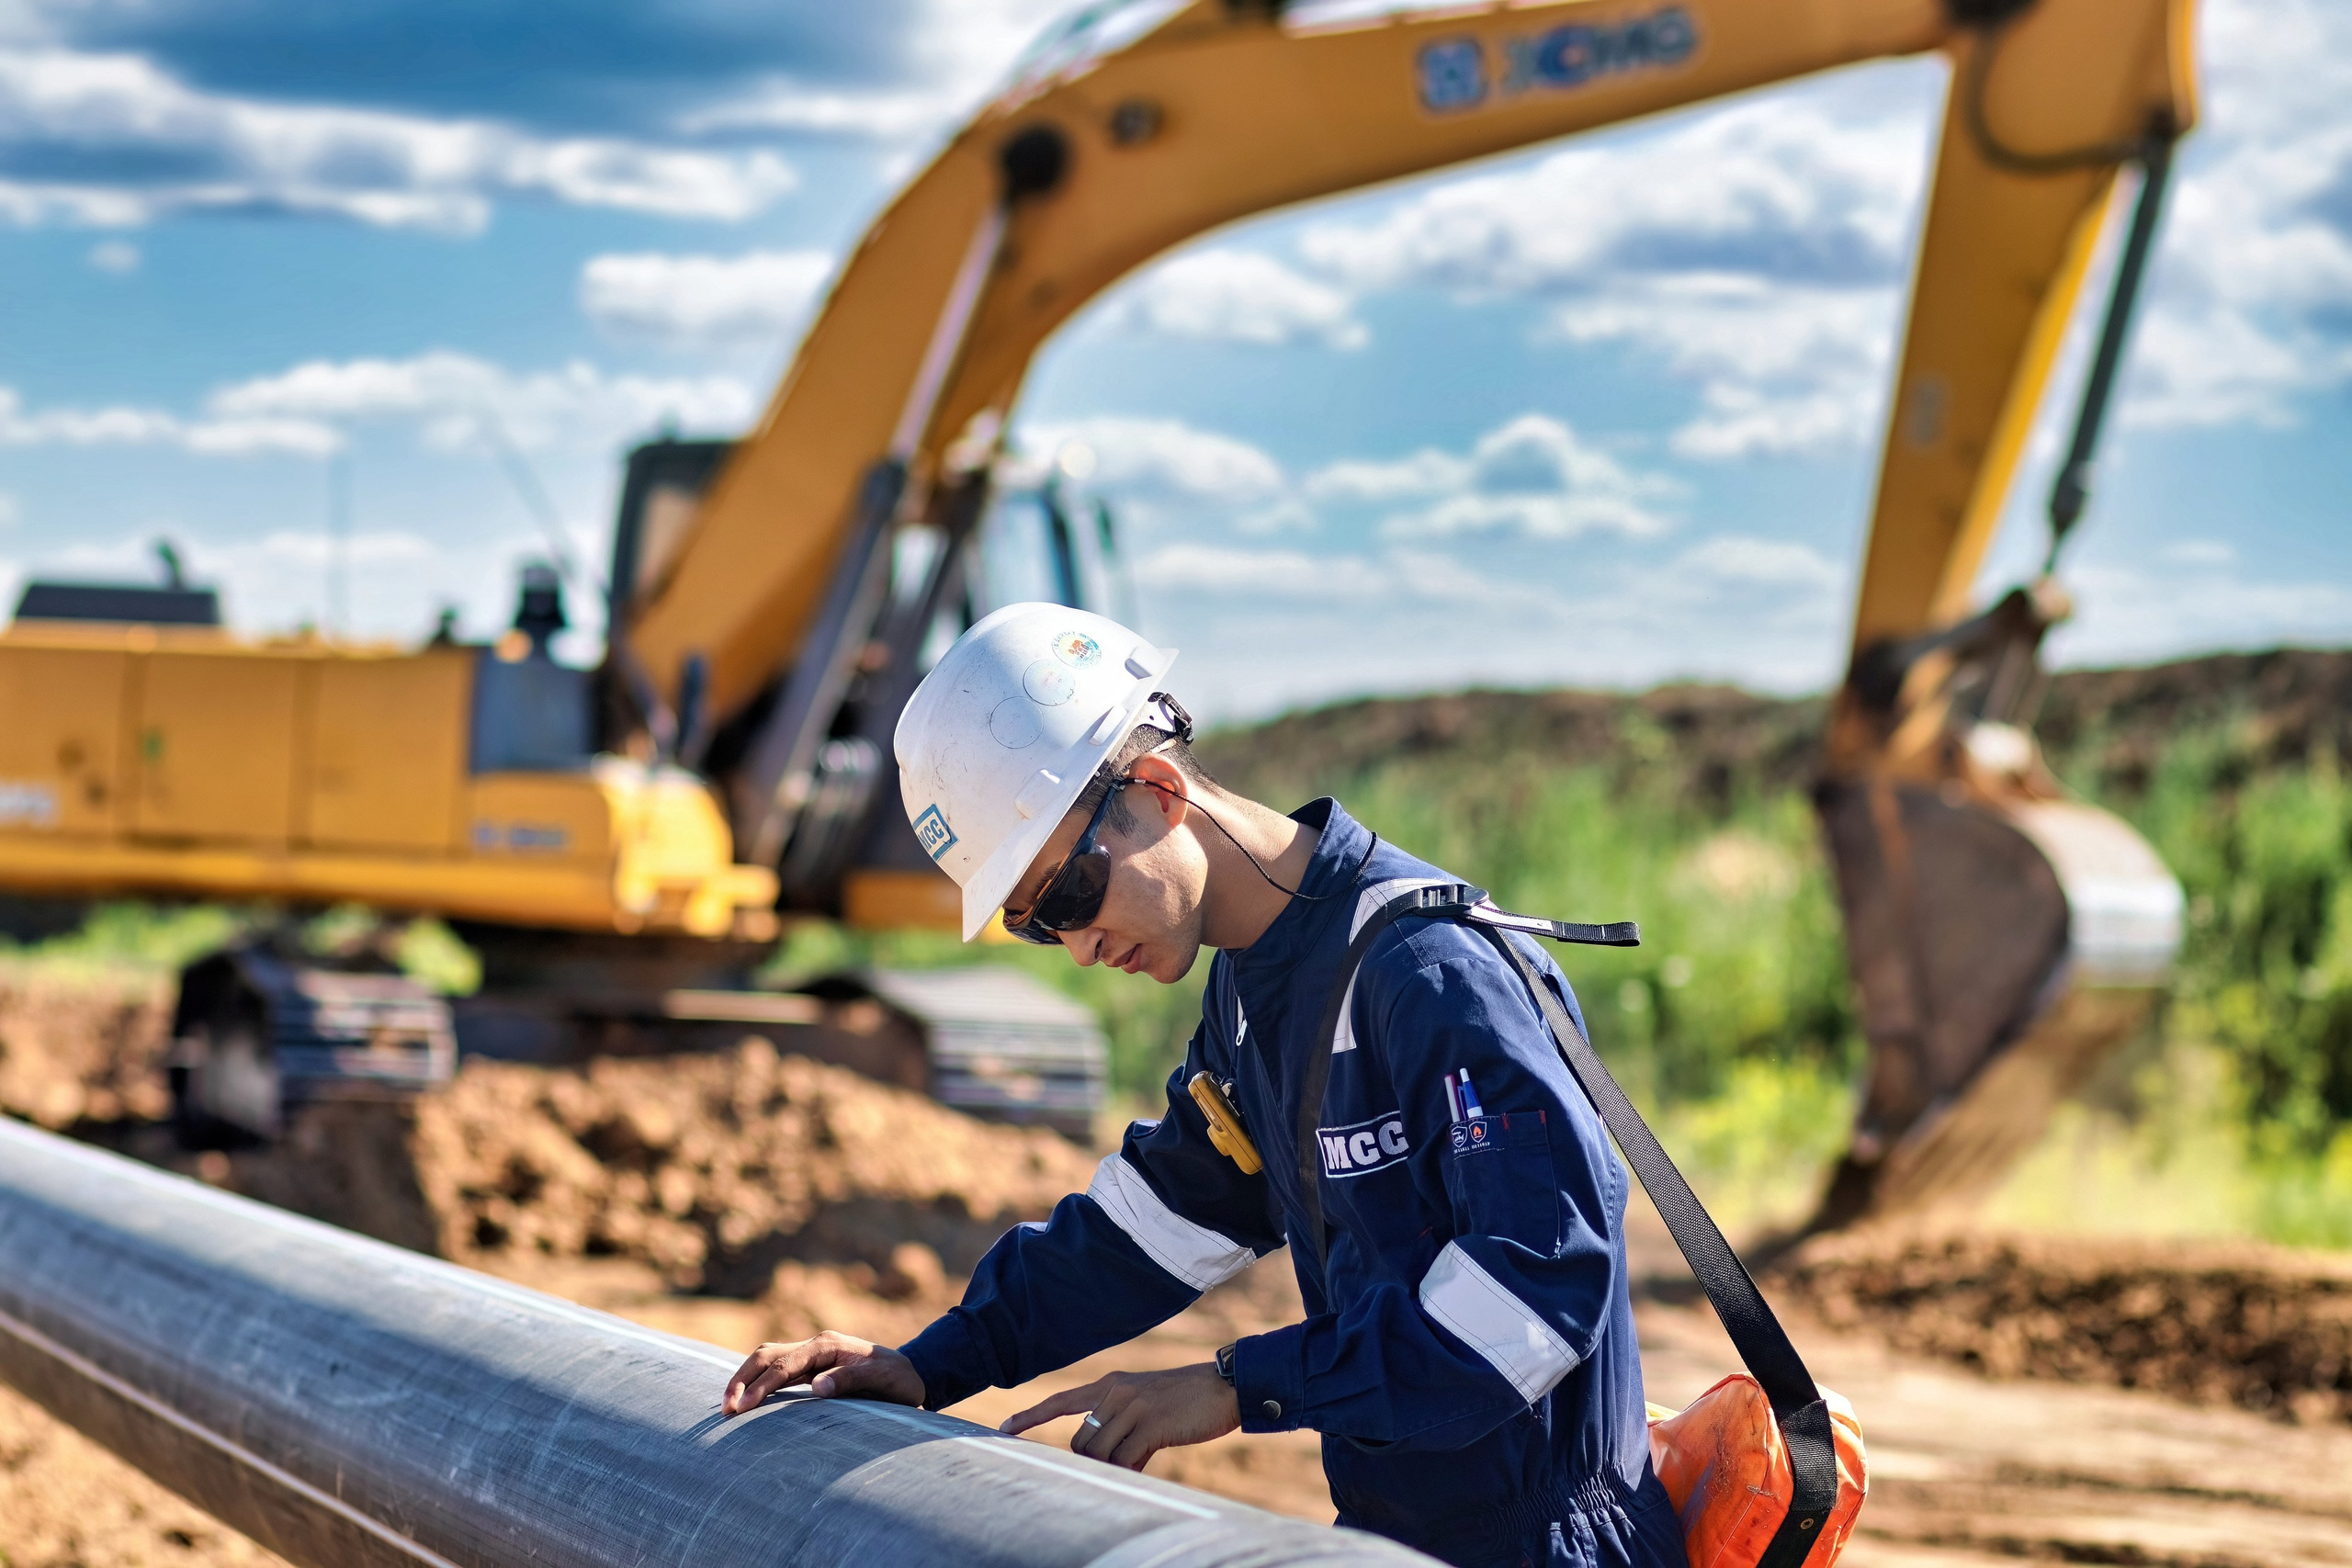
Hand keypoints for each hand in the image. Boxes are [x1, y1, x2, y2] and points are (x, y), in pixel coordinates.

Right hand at [722, 1330, 925, 1415]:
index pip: (784, 1365)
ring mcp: (812, 1355)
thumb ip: (851, 1380)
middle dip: (741, 1379)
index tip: (741, 1408)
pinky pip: (777, 1372)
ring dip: (745, 1380)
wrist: (913, 1374)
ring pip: (767, 1360)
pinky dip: (757, 1383)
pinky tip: (746, 1401)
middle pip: (766, 1355)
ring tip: (728, 1408)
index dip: (760, 1386)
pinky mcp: (811, 1368)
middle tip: (726, 1410)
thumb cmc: (900, 1379)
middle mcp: (815, 1345)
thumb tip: (817, 1386)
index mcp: (827, 1345)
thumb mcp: (883, 1379)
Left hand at [998, 1364, 1239, 1470]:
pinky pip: (1125, 1460)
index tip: (1003, 1428)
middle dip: (1094, 1461)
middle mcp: (1115, 1391)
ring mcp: (1132, 1407)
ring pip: (1100, 1453)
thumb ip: (1121, 1426)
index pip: (1061, 1400)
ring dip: (1116, 1467)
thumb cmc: (1185, 1401)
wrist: (1223, 1387)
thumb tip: (1108, 1464)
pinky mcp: (1151, 1425)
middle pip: (1081, 1441)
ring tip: (1144, 1456)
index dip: (1031, 1416)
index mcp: (1110, 1384)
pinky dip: (1131, 1470)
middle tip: (1125, 1460)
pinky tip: (1146, 1464)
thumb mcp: (1145, 1406)